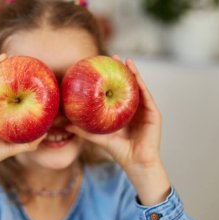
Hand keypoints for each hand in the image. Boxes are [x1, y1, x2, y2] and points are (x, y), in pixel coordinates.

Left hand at [66, 56, 169, 204]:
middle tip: (111, 56)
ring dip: (133, 72)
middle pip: (127, 85)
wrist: (136, 163)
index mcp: (123, 112)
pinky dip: (141, 84)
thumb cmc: (118, 151)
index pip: (116, 91)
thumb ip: (84, 130)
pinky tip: (135, 74)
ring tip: (125, 60)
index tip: (100, 66)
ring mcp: (145, 110)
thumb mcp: (99, 137)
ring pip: (138, 87)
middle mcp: (134, 108)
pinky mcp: (154, 113)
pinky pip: (146, 95)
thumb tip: (65, 123)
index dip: (109, 79)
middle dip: (121, 70)